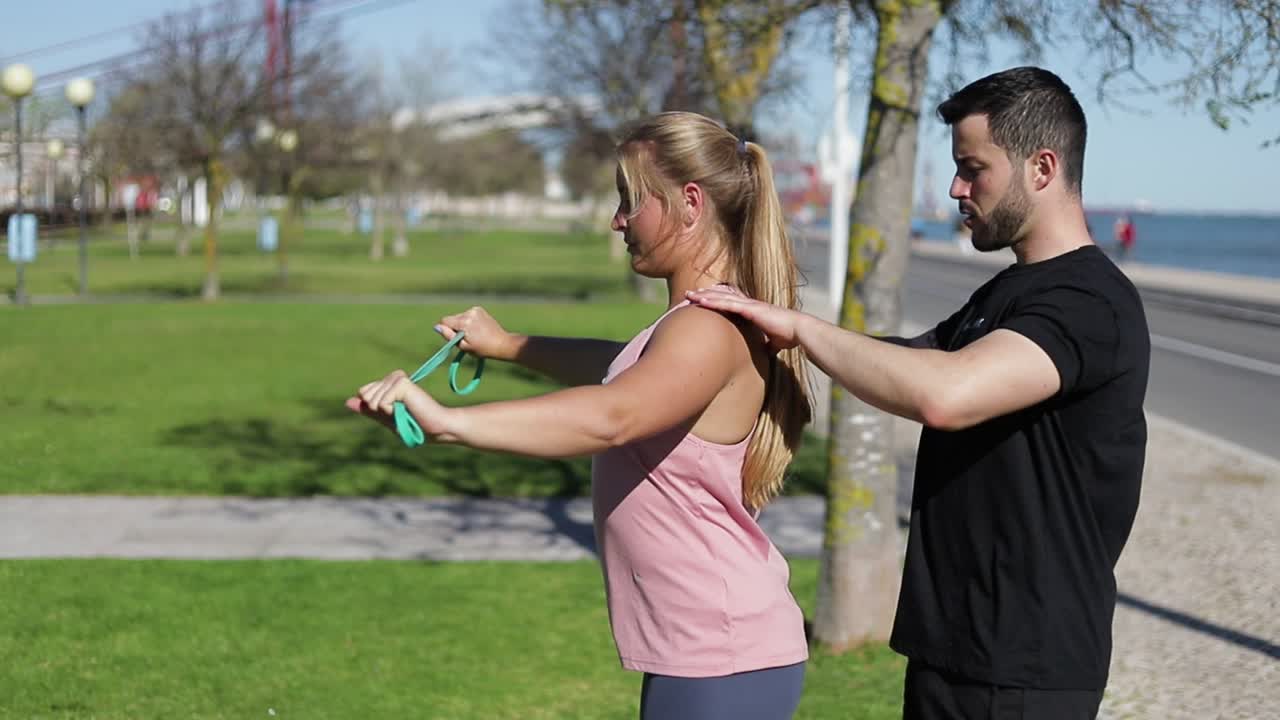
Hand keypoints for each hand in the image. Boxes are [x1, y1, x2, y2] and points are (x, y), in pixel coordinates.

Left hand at [346, 370, 454, 438]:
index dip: (374, 407)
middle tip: (400, 413)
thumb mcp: (387, 419)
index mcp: (390, 383)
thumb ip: (368, 409)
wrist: (437, 428)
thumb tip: (347, 402)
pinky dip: (390, 411)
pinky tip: (407, 409)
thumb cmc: (416, 426)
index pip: (364, 391)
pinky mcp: (402, 383)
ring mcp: (398, 379)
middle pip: (365, 394)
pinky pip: (381, 402)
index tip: (394, 412)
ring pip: (372, 399)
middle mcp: (394, 377)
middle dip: (378, 409)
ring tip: (405, 412)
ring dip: (386, 412)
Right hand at [436, 306, 515, 360]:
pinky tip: (477, 328)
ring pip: (459, 317)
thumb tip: (437, 327)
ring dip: (462, 324)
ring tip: (474, 334)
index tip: (456, 338)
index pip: (444, 321)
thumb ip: (449, 336)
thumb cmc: (482, 349)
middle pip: (452, 318)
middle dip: (455, 327)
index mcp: (464, 322)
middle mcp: (469, 312)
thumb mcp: (463, 346)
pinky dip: (469, 321)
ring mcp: (475, 309)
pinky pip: (467, 315)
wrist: (501, 343)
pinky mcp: (479, 309)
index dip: (447, 330)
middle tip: (467, 338)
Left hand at [685, 287, 803, 351]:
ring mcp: (749, 305)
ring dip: (704, 296)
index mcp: (754, 310)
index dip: (718, 299)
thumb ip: (768, 346)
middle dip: (706, 294)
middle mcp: (750, 304)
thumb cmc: (789, 336)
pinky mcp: (750, 309)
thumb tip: (767, 353)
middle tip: (689, 294)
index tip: (705, 298)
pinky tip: (701, 300)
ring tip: (689, 294)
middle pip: (723, 296)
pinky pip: (727, 304)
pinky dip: (713, 301)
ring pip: (721, 297)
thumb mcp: (774, 342)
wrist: (799, 331)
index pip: (732, 302)